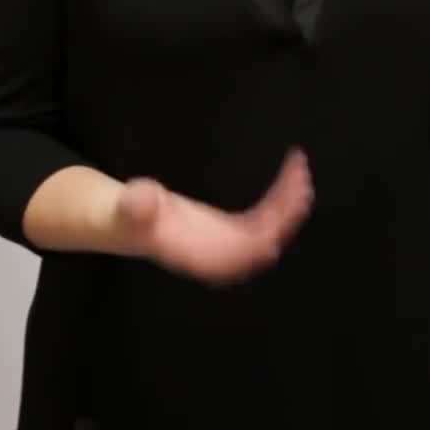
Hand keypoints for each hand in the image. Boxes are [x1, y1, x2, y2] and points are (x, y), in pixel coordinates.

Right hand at [112, 149, 312, 285]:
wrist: (133, 220)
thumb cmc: (129, 214)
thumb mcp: (130, 206)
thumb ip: (138, 205)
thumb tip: (142, 200)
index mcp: (198, 255)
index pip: (236, 257)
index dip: (259, 243)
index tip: (276, 222)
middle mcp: (220, 255)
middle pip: (263, 243)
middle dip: (285, 218)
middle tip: (300, 183)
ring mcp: (231, 243)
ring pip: (271, 230)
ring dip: (290, 205)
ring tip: (301, 172)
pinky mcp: (236, 230)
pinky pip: (268, 217)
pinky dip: (281, 198)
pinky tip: (292, 175)